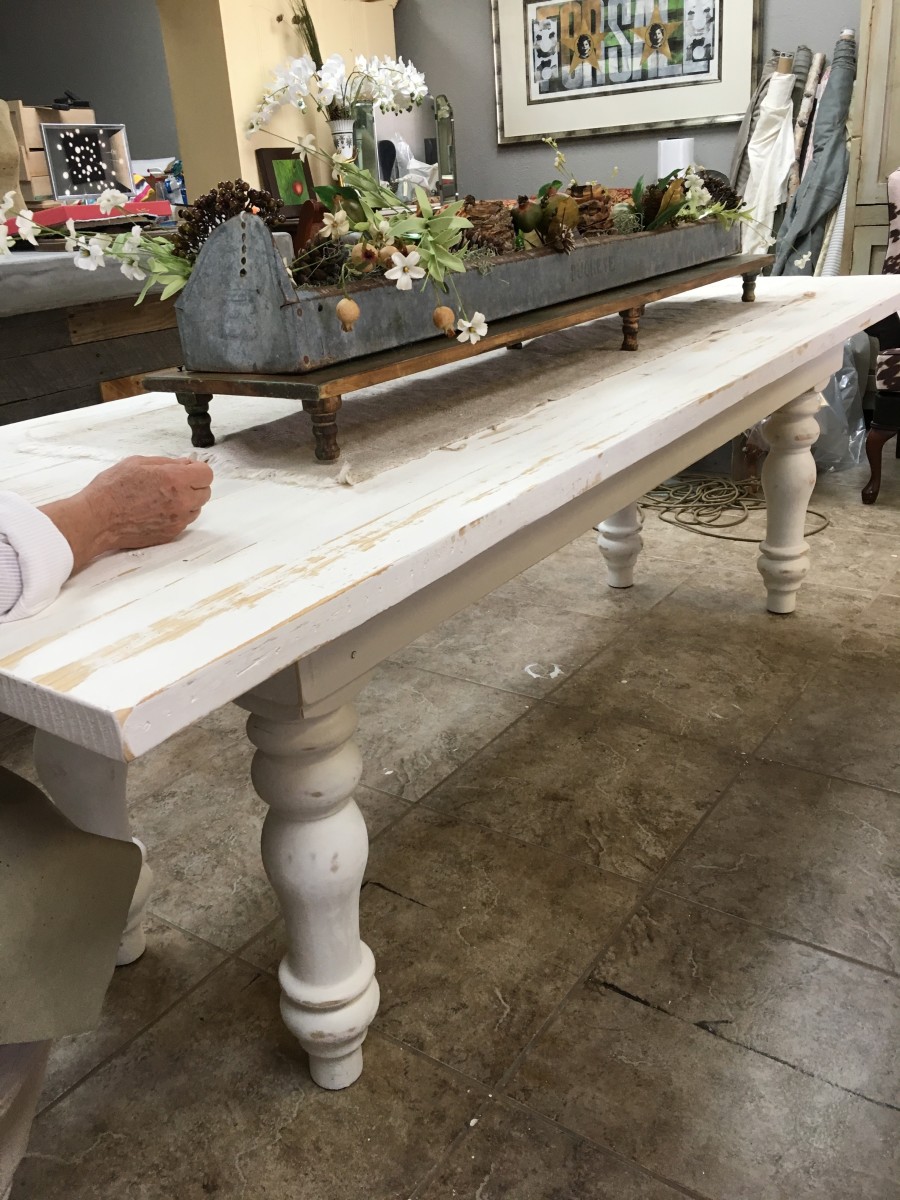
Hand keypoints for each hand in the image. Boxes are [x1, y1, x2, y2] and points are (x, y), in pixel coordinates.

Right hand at [40, 456, 213, 571]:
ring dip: (187, 501)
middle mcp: (181, 502)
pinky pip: (184, 521)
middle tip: (175, 481)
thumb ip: (166, 462)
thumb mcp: (138, 463)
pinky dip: (178, 514)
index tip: (189, 468)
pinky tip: (158, 509)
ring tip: (164, 496)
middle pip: (205, 491)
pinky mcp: (171, 534)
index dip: (198, 469)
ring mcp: (178, 520)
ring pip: (196, 508)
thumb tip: (184, 463)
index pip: (206, 474)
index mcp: (174, 480)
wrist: (98, 519)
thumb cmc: (112, 490)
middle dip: (194, 484)